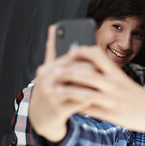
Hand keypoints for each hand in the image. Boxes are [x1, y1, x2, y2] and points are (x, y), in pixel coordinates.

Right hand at [28, 25, 93, 142]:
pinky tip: (97, 100)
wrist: (39, 118)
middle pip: (78, 71)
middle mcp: (47, 81)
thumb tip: (54, 27)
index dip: (89, 59)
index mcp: (47, 68)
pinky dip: (89, 101)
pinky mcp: (57, 111)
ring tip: (102, 87)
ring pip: (79, 87)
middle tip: (105, 76)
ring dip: (92, 87)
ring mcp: (51, 96)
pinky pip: (79, 104)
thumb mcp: (48, 70)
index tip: (100, 64)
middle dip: (94, 73)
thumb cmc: (48, 89)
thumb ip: (52, 49)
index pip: (73, 57)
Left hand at [56, 46, 144, 140]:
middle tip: (51, 70)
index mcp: (117, 73)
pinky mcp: (112, 115)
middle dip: (67, 72)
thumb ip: (108, 73)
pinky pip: (90, 111)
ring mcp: (112, 100)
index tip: (69, 50)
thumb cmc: (137, 94)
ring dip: (67, 91)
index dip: (82, 51)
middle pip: (87, 73)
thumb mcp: (125, 80)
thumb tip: (88, 66)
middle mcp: (114, 84)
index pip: (98, 55)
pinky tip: (66, 107)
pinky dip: (76, 108)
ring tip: (53, 90)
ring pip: (85, 94)